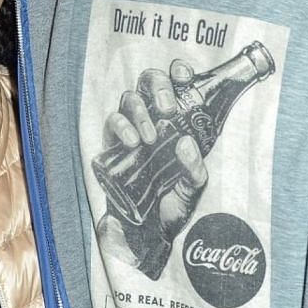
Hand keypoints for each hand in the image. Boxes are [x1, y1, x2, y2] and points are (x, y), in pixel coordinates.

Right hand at [99, 62, 207, 277]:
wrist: (147, 233)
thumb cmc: (172, 206)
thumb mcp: (193, 190)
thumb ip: (194, 171)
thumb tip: (187, 144)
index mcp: (180, 121)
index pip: (178, 85)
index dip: (179, 73)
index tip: (185, 76)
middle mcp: (155, 119)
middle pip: (150, 82)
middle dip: (159, 86)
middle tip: (169, 109)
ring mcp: (133, 128)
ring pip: (130, 98)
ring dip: (140, 111)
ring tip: (149, 136)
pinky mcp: (113, 143)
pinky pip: (112, 121)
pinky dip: (121, 126)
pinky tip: (131, 140)